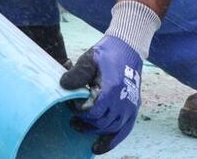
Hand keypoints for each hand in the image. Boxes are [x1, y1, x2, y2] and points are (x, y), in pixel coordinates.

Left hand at [59, 35, 141, 154]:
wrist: (128, 49)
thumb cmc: (105, 54)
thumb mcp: (88, 59)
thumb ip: (77, 73)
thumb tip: (63, 86)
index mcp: (111, 90)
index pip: (92, 111)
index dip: (79, 111)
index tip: (71, 104)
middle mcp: (123, 102)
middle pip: (101, 123)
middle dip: (84, 122)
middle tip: (71, 118)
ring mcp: (130, 107)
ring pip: (111, 129)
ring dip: (94, 132)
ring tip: (78, 127)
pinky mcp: (133, 109)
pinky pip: (124, 131)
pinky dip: (111, 141)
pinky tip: (98, 148)